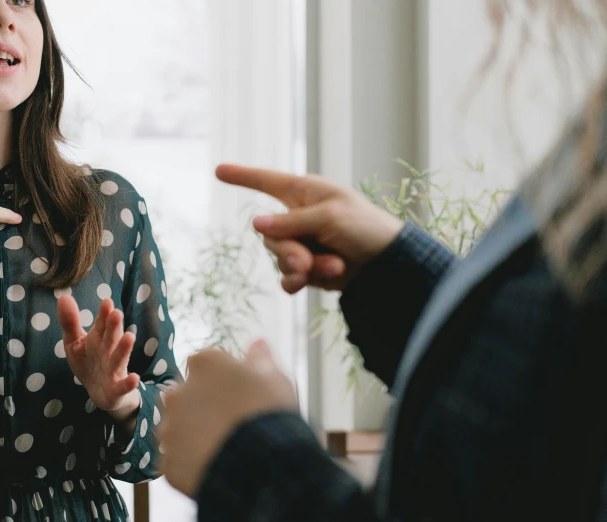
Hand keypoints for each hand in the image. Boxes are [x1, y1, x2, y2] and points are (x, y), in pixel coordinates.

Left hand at [57, 296, 140, 421]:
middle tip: (116, 313)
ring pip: (119, 358)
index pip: (102, 324)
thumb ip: (70, 322)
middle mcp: (109, 351)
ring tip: (130, 336)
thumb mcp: (74, 342)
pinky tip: (134, 378)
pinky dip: (129, 383)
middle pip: (111, 337)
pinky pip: (123, 385)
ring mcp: (115, 369)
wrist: (100, 393)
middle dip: (114, 327)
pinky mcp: (117, 388)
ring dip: (124, 348)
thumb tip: (64, 296)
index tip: (106, 302)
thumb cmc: (88, 362)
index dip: (104, 314)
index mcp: (99, 338)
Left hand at [158, 340, 297, 498]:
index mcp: (203, 364)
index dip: (225, 378)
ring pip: (179, 428)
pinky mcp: (168, 462)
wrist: (261, 464)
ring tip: (224, 447)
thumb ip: (260, 358)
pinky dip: (192, 463)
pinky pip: (179, 460)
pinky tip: (216, 465)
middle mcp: (177, 392)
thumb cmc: (268, 413)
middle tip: (232, 421)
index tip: (241, 393)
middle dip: (204, 405)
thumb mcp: (273, 377)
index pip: (207, 363)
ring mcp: (170, 428)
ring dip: (194, 434)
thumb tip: (258, 343)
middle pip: (187, 394)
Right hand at [216, 164, 403, 293]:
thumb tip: (255, 224)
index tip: (218, 170)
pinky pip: (287, 277)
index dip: (242, 176)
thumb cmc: (365, 227)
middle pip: (269, 235)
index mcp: (303, 192)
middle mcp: (297, 216)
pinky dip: (299, 282)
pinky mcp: (307, 268)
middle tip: (307, 262)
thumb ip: (290, 222)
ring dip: (303, 267)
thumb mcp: (328, 217)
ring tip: (333, 267)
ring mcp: (301, 243)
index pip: (266, 181)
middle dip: (289, 251)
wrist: (387, 264)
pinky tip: (315, 282)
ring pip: (279, 259)